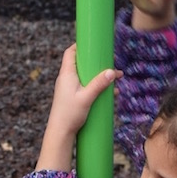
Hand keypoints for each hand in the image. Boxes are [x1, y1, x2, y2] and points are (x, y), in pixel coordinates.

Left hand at [36, 43, 117, 170]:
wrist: (60, 133)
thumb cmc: (69, 114)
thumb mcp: (86, 98)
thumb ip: (99, 84)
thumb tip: (112, 72)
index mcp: (66, 74)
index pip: (70, 53)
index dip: (80, 46)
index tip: (93, 44)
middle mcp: (66, 79)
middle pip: (81, 63)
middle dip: (96, 62)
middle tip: (110, 61)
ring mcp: (69, 88)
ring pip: (86, 76)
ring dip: (99, 76)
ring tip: (116, 78)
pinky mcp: (73, 97)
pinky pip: (86, 87)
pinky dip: (97, 87)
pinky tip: (110, 93)